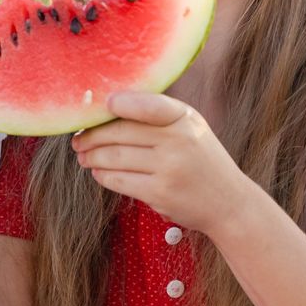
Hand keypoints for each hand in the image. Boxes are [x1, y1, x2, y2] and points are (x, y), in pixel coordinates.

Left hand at [72, 92, 251, 236]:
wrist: (229, 202)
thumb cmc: (199, 158)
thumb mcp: (189, 128)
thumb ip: (156, 115)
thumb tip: (105, 107)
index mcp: (184, 118)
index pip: (148, 104)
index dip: (121, 103)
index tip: (102, 104)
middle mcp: (178, 140)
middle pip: (121, 132)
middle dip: (91, 136)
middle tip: (77, 139)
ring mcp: (169, 168)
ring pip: (115, 157)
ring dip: (92, 156)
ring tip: (83, 156)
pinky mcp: (160, 193)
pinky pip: (119, 180)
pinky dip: (103, 175)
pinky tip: (98, 171)